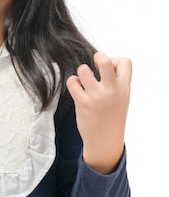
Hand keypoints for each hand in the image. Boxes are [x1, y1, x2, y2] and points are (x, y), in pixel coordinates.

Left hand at [66, 52, 131, 173]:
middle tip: (94, 64)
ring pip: (83, 70)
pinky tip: (76, 87)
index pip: (125, 62)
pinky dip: (72, 81)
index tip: (109, 70)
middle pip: (105, 61)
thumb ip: (117, 81)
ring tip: (83, 79)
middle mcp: (112, 90)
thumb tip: (102, 62)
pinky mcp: (83, 103)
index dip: (115, 60)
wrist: (105, 140)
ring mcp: (97, 97)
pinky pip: (72, 82)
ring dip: (81, 71)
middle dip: (98, 56)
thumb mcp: (122, 97)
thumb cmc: (112, 116)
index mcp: (124, 88)